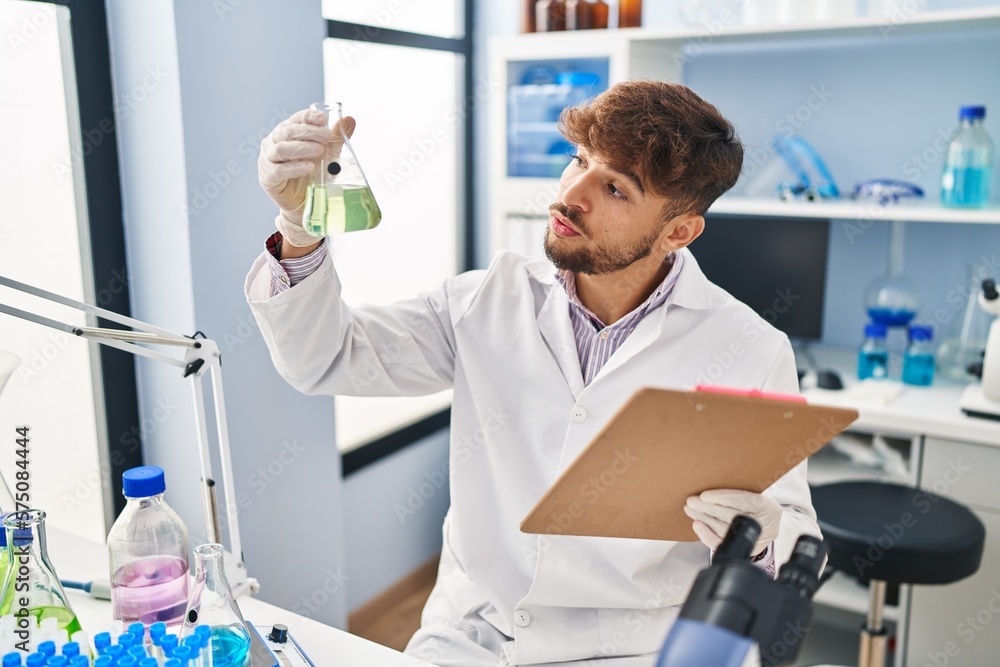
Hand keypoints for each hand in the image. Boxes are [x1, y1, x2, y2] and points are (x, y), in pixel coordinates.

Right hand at [258, 108, 355, 244]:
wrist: (307, 202)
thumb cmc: (314, 174)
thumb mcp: (329, 153)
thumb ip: (336, 137)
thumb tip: (349, 119)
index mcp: (288, 131)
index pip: (296, 118)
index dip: (308, 117)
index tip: (324, 120)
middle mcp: (275, 141)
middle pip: (289, 131)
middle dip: (309, 132)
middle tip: (326, 136)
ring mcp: (268, 159)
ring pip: (281, 148)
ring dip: (302, 148)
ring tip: (319, 150)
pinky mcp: (268, 177)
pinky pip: (279, 170)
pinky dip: (295, 168)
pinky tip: (308, 167)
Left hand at [684, 489, 781, 556]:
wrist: (767, 521)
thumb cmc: (757, 503)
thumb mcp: (756, 493)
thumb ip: (740, 490)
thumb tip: (711, 481)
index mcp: (769, 508)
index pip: (746, 501)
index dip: (724, 498)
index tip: (705, 495)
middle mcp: (764, 526)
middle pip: (732, 516)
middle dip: (708, 508)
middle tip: (692, 501)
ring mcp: (754, 540)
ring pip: (724, 529)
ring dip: (704, 518)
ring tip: (690, 509)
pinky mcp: (742, 549)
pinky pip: (722, 544)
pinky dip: (707, 534)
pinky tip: (698, 524)